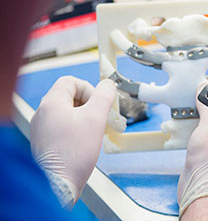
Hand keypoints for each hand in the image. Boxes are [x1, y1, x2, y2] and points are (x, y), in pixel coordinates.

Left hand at [31, 76, 115, 206]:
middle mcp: (43, 114)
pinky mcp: (45, 142)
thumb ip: (103, 96)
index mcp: (51, 103)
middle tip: (101, 117)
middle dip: (89, 104)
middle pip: (69, 96)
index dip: (89, 88)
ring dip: (85, 117)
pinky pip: (63, 127)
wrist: (59, 184)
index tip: (99, 102)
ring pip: (68, 112)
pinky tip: (85, 142)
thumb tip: (108, 84)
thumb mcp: (96, 118)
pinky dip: (77, 129)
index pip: (70, 81)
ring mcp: (42, 128)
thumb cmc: (74, 153)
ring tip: (95, 131)